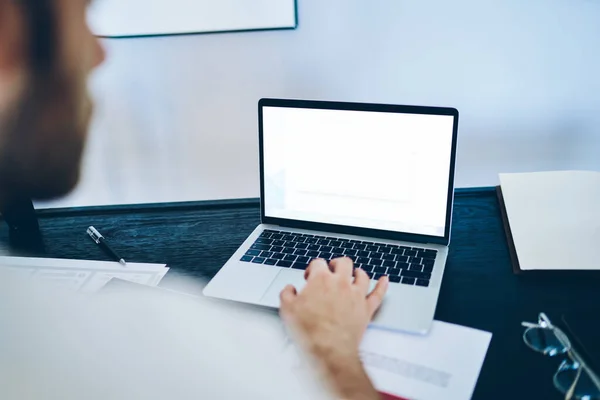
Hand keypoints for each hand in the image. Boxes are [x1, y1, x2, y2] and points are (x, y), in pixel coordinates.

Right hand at [280, 257, 388, 398]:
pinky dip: (382, 285)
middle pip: (343, 263)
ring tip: (353, 273)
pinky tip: (384, 280)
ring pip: (362, 275)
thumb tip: (290, 289)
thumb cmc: (310, 331)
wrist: (329, 350)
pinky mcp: (366, 309)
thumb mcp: (287, 309)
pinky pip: (378, 293)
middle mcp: (341, 283)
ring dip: (357, 272)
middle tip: (331, 270)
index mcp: (321, 280)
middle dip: (336, 264)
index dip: (312, 268)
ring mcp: (356, 295)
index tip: (309, 275)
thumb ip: (287, 294)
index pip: (318, 263)